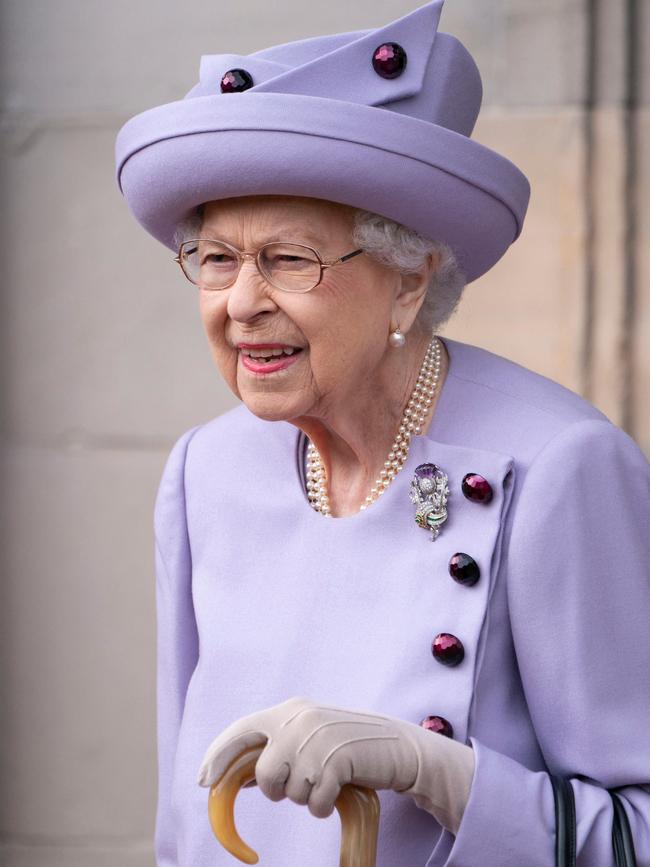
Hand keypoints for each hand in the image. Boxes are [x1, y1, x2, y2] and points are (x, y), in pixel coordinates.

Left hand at [197, 696, 474, 834]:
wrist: (397, 745)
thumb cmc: (348, 745)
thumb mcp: (310, 737)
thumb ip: (278, 748)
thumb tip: (241, 778)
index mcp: (290, 710)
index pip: (242, 730)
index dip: (218, 755)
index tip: (203, 780)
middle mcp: (300, 720)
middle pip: (265, 774)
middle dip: (278, 789)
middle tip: (302, 783)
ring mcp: (318, 740)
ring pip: (289, 792)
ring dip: (306, 797)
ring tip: (328, 780)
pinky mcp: (337, 762)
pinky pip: (313, 804)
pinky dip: (323, 806)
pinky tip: (338, 790)